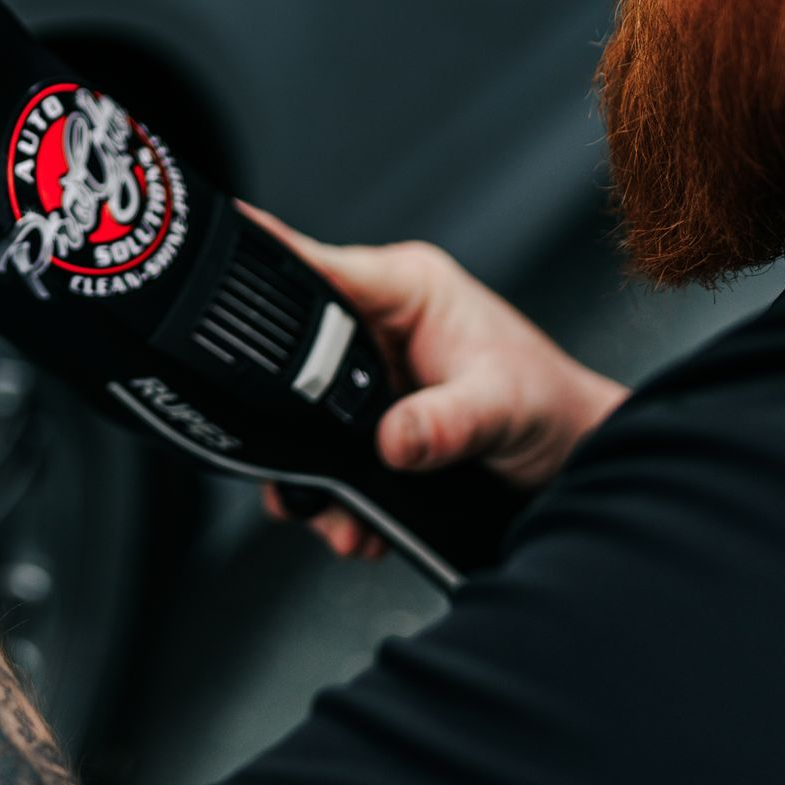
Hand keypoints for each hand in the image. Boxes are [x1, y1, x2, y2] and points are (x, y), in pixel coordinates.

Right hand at [242, 206, 626, 559]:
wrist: (573, 459)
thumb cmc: (551, 407)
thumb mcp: (502, 410)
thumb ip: (447, 423)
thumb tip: (394, 438)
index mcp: (406, 290)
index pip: (315, 265)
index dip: (260, 262)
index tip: (211, 268)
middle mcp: (380, 324)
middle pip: (292, 350)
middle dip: (287, 417)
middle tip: (292, 468)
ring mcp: (371, 372)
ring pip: (301, 412)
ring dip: (310, 472)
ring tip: (334, 516)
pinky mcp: (370, 415)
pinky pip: (324, 448)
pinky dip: (332, 494)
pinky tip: (354, 521)